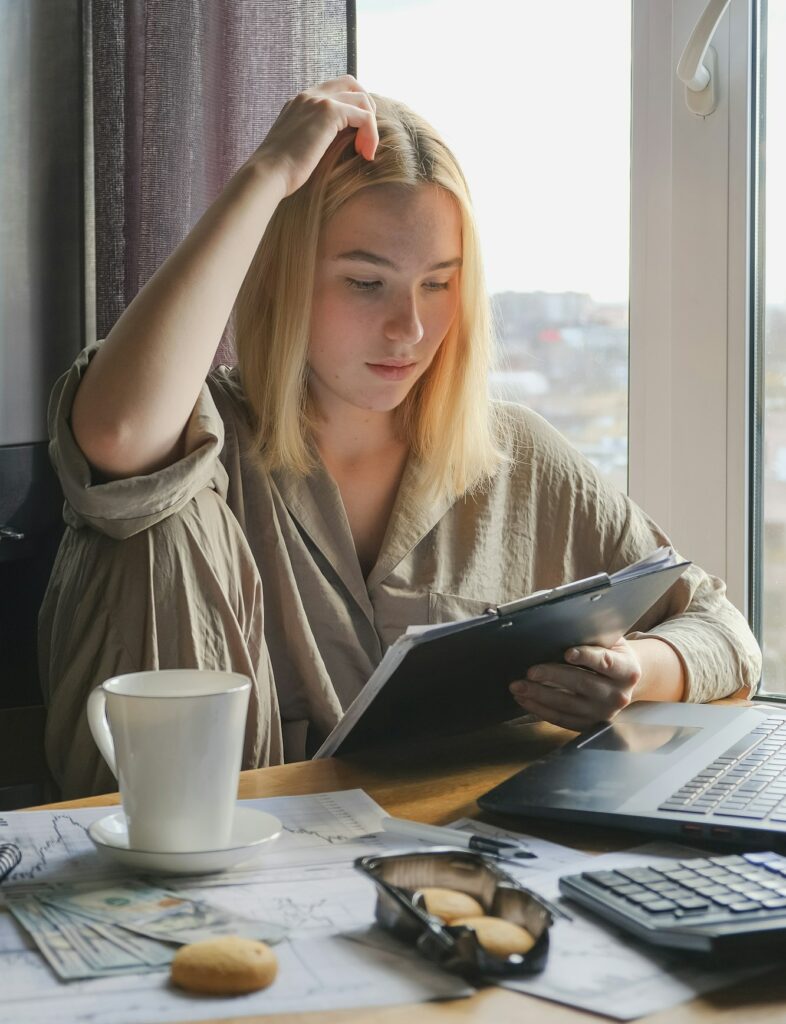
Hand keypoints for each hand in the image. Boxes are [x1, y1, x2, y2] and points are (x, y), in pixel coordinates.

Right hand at [251, 75, 377, 196]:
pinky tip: (366, 155)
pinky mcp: (329, 112)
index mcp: (299, 103)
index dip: (351, 110)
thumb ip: (313, 138)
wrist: (268, 174)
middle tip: (366, 137)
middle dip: (366, 107)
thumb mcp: (297, 148)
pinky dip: (371, 134)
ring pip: (361, 99)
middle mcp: (308, 95)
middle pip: (350, 83)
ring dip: (370, 125)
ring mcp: (318, 100)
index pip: (333, 91)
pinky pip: (364, 116)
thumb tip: (332, 148)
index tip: (354, 140)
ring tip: (366, 151)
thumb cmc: (280, 172)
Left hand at [509, 638, 641, 731]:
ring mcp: (603, 713)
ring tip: (518, 686)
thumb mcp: (612, 642)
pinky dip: (540, 710)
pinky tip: (525, 700)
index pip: (606, 662)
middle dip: (553, 676)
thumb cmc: (613, 655)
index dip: (587, 657)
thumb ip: (594, 637)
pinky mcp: (589, 724)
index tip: (567, 652)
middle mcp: (618, 695)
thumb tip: (564, 626)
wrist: (625, 681)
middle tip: (530, 671)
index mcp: (627, 670)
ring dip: (540, 696)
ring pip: (568, 705)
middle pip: (582, 684)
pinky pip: (562, 719)